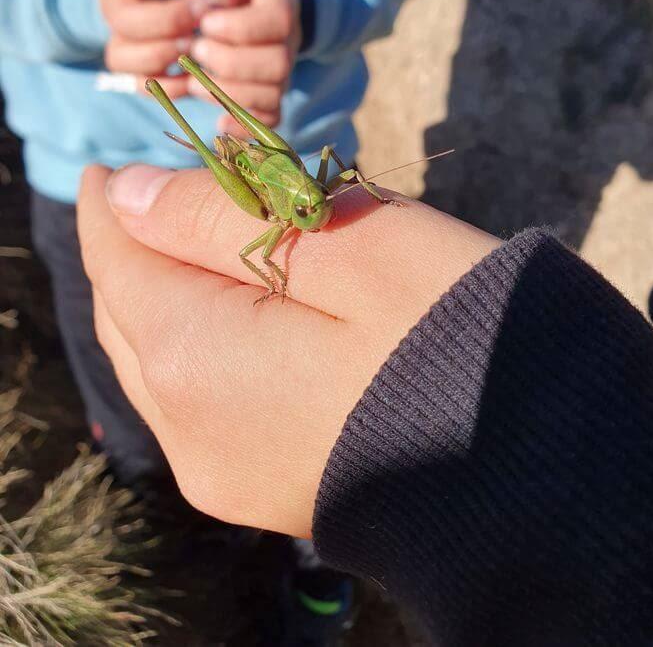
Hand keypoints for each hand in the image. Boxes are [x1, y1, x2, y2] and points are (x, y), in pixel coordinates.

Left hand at [78, 164, 499, 537]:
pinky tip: (238, 316)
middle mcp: (189, 428)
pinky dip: (202, 344)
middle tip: (166, 192)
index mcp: (195, 357)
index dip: (114, 203)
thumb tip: (130, 195)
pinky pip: (199, 403)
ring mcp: (224, 471)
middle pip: (132, 313)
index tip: (114, 164)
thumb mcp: (348, 242)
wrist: (538, 470)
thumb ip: (222, 215)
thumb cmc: (454, 331)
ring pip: (161, 361)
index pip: (119, 259)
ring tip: (199, 244)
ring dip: (170, 296)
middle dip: (140, 248)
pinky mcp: (264, 489)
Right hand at [98, 0, 214, 96]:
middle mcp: (109, 7)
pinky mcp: (134, 71)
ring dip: (165, 53)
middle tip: (205, 12)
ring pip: (126, 58)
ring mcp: (118, 40)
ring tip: (196, 42)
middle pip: (127, 21)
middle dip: (170, 18)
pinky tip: (196, 74)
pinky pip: (141, 86)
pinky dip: (168, 86)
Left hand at [193, 0, 301, 134]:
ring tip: (194, 82)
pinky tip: (219, 122)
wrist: (255, 9)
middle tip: (195, 50)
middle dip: (231, 62)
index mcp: (283, 7)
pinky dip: (244, 127)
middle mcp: (289, 46)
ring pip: (270, 96)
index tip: (206, 21)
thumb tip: (207, 3)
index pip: (276, 22)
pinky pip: (268, 122)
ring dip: (229, 93)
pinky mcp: (270, 101)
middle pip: (277, 64)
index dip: (239, 27)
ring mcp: (281, 77)